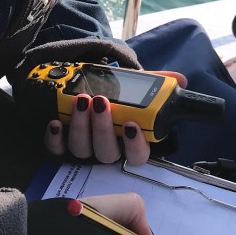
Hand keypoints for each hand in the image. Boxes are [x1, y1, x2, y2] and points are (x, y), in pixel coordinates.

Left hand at [44, 69, 186, 166]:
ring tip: (81, 101)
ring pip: (82, 149)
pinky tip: (56, 122)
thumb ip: (159, 84)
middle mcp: (108, 147)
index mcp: (130, 140)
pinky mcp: (62, 143)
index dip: (135, 145)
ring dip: (81, 126)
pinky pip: (58, 148)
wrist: (90, 84)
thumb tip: (180, 79)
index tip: (131, 125)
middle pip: (107, 152)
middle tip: (100, 102)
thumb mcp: (138, 85)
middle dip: (102, 128)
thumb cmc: (118, 91)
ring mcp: (85, 147)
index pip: (138, 155)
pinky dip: (55, 138)